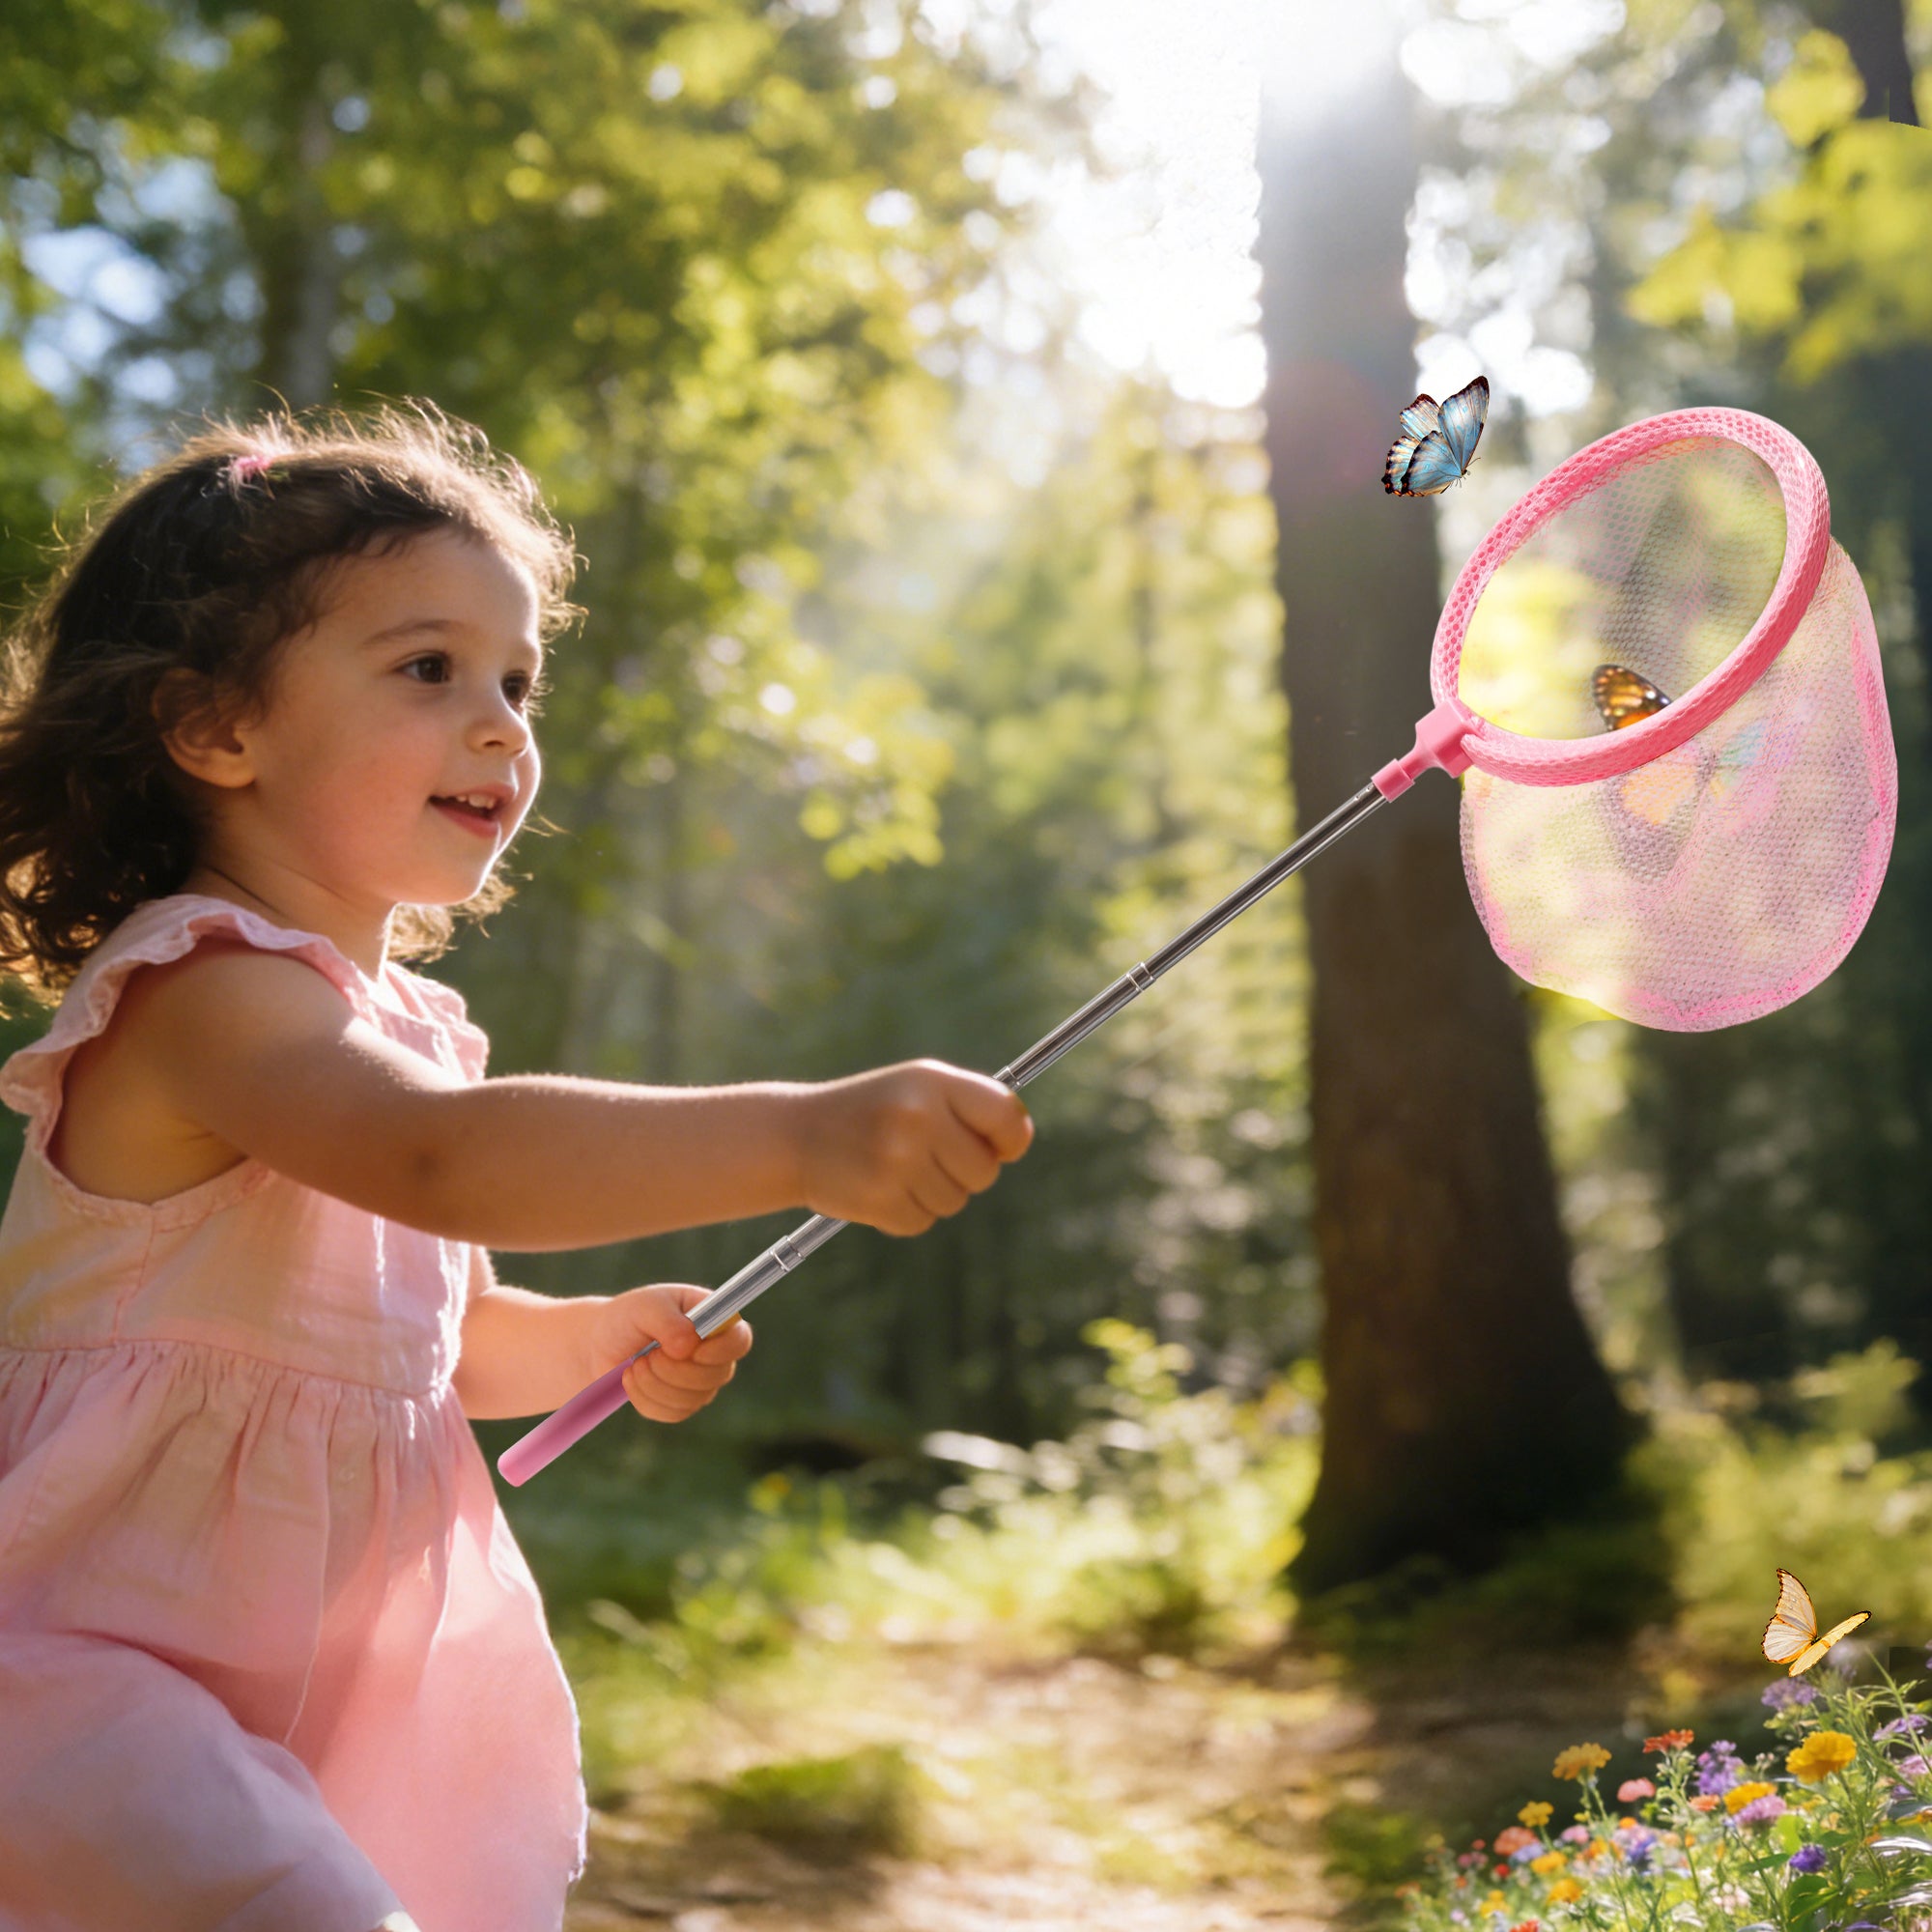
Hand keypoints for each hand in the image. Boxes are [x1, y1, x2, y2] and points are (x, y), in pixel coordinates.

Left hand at [584, 1283, 753, 1422]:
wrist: (600, 1344)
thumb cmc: (628, 1317)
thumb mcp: (644, 1308)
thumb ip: (668, 1322)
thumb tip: (690, 1347)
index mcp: (713, 1320)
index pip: (739, 1340)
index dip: (723, 1350)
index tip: (693, 1351)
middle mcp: (714, 1354)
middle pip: (718, 1375)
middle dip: (676, 1369)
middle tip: (648, 1355)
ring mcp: (700, 1383)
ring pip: (694, 1398)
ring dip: (656, 1382)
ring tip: (636, 1364)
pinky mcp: (681, 1405)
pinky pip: (673, 1413)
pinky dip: (646, 1398)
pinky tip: (632, 1379)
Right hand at [795, 1058, 1033, 1236]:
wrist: (796, 1135)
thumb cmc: (873, 1110)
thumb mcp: (918, 1088)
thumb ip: (970, 1107)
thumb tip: (1020, 1142)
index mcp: (933, 1082)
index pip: (1005, 1116)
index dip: (1012, 1140)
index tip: (1004, 1149)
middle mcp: (917, 1117)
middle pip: (984, 1171)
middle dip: (965, 1173)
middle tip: (928, 1157)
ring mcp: (897, 1160)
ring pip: (955, 1202)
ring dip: (932, 1194)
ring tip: (895, 1168)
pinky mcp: (878, 1198)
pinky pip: (922, 1222)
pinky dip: (906, 1214)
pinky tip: (879, 1187)